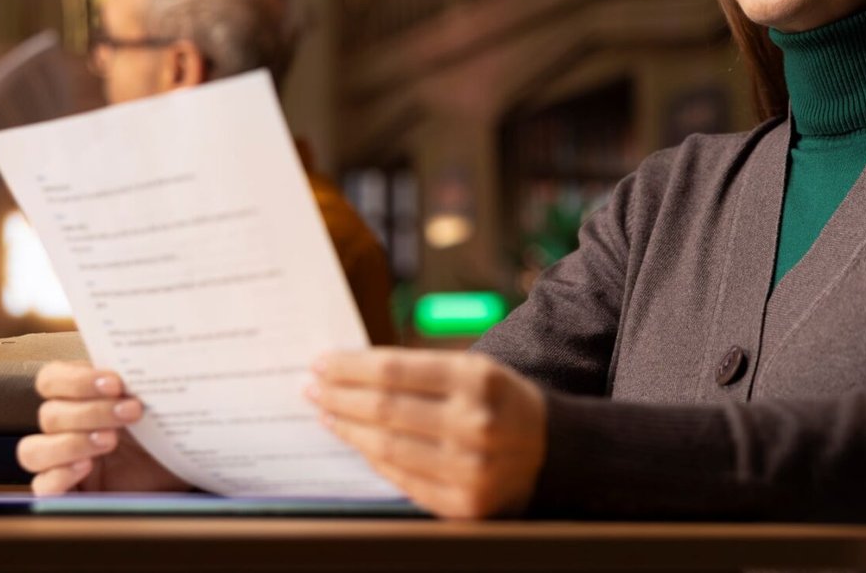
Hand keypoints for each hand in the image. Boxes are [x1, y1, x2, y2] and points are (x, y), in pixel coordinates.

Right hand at [16, 360, 189, 494]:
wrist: (182, 469)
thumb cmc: (164, 432)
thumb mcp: (154, 402)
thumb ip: (137, 381)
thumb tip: (145, 359)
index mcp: (79, 397)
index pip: (51, 379)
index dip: (77, 380)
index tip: (115, 383)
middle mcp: (64, 428)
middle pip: (49, 414)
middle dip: (92, 412)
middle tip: (131, 411)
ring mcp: (60, 462)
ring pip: (33, 450)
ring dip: (72, 443)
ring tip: (110, 441)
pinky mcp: (65, 493)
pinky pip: (41, 487)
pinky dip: (60, 476)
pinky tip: (87, 467)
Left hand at [308, 349, 546, 518]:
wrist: (553, 452)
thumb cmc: (501, 402)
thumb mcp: (474, 369)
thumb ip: (419, 370)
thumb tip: (352, 371)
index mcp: (478, 379)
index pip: (394, 370)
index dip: (350, 367)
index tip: (322, 362)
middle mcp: (474, 424)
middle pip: (385, 408)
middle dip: (339, 395)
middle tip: (312, 386)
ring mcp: (469, 469)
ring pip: (387, 447)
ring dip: (347, 428)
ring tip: (326, 412)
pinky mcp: (463, 504)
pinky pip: (402, 479)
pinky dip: (372, 459)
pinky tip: (355, 442)